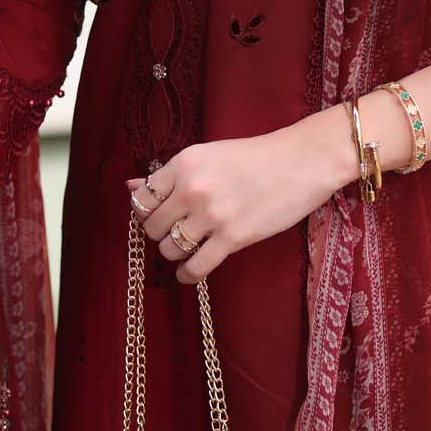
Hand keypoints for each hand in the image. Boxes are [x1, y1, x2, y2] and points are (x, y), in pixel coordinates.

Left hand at [129, 107, 358, 282]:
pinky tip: (190, 272)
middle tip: (177, 232)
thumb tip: (129, 185)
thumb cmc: (255, 157)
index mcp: (183, 163)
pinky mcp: (233, 237)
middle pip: (153, 227)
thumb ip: (170, 174)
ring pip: (170, 249)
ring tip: (188, 249)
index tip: (158, 216)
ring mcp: (212, 214)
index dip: (146, 212)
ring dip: (175, 254)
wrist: (301, 162)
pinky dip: (188, 275)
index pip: (142, 198)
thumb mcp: (208, 155)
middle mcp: (192, 188)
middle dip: (160, 234)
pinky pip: (195, 268)